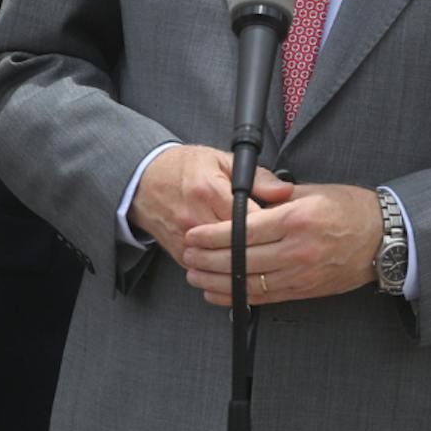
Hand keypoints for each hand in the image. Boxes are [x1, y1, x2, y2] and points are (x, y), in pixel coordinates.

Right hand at [129, 145, 291, 268]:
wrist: (145, 180)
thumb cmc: (185, 167)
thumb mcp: (222, 160)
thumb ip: (257, 176)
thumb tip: (285, 191)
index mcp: (209, 191)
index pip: (249, 219)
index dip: (271, 226)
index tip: (283, 227)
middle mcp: (195, 217)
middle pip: (238, 244)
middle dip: (260, 245)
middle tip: (276, 243)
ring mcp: (185, 239)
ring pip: (224, 261)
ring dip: (244, 260)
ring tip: (261, 255)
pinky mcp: (179, 254)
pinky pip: (207, 269)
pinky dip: (224, 269)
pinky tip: (239, 264)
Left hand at [182, 183, 383, 305]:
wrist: (382, 240)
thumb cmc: (351, 209)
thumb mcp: (314, 191)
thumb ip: (277, 197)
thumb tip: (246, 200)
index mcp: (296, 219)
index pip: (244, 230)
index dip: (213, 235)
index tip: (193, 235)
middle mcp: (297, 249)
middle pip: (241, 259)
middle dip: (208, 259)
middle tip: (187, 255)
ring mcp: (300, 273)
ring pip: (248, 283)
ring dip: (216, 281)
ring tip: (195, 275)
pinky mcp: (304, 290)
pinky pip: (264, 298)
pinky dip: (237, 297)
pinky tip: (218, 293)